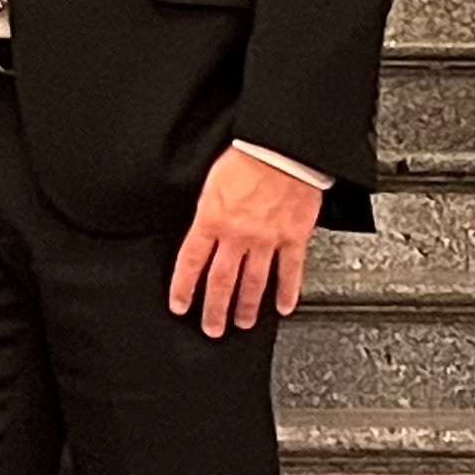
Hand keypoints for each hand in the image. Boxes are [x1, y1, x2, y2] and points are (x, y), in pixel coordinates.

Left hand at [168, 145, 323, 337]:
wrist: (283, 147)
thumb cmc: (247, 155)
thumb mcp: (212, 182)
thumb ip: (208, 211)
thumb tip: (201, 230)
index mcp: (212, 219)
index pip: (191, 262)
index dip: (183, 288)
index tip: (180, 305)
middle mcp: (238, 235)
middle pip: (221, 281)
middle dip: (214, 309)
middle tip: (211, 327)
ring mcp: (267, 239)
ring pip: (253, 282)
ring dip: (246, 306)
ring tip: (242, 322)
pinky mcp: (293, 237)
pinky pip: (290, 271)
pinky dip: (287, 292)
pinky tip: (283, 306)